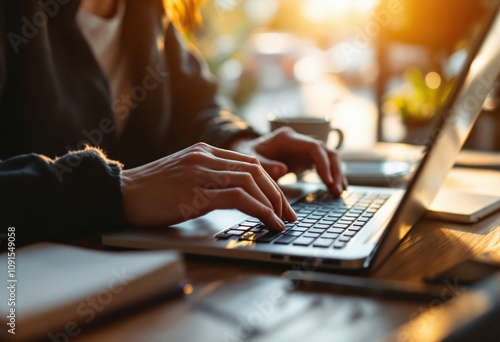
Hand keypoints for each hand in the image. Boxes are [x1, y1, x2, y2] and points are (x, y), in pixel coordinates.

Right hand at [121, 142, 295, 229]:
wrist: (120, 193)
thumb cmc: (151, 189)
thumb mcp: (185, 174)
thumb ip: (212, 174)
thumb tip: (240, 185)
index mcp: (204, 152)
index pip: (249, 161)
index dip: (271, 179)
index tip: (283, 197)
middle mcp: (205, 158)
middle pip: (254, 170)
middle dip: (277, 193)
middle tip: (289, 214)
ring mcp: (199, 174)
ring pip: (250, 181)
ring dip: (272, 203)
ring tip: (281, 221)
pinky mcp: (194, 194)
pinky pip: (237, 198)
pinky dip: (259, 210)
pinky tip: (268, 222)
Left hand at [230, 127, 347, 195]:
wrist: (245, 151)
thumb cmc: (247, 155)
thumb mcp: (251, 159)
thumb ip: (266, 165)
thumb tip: (283, 169)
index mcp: (287, 138)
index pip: (314, 147)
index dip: (324, 164)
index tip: (329, 182)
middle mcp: (299, 140)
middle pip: (326, 151)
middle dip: (335, 171)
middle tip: (337, 191)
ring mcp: (303, 148)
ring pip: (329, 157)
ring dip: (336, 173)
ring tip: (339, 192)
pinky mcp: (305, 157)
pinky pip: (324, 164)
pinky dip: (331, 175)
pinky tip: (336, 188)